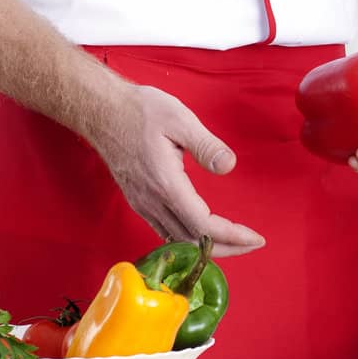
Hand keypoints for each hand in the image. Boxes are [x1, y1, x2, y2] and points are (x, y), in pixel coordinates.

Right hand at [90, 83, 265, 257]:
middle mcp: (152, 201)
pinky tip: (200, 231)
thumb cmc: (141, 111)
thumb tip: (229, 166)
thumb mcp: (180, 119)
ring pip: (177, 240)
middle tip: (251, 244)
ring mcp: (142, 204)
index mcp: (166, 184)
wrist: (102, 111)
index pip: (203, 225)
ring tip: (233, 241)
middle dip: (225, 247)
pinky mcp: (138, 201)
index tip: (255, 238)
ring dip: (206, 247)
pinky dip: (187, 239)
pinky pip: (165, 231)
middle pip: (191, 242)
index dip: (231, 236)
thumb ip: (206, 146)